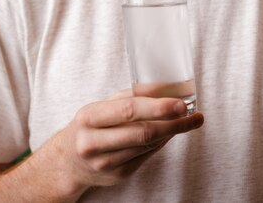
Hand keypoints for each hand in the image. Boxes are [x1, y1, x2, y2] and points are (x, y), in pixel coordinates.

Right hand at [59, 91, 202, 192]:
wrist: (68, 162)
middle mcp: (93, 142)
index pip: (129, 111)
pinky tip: (170, 133)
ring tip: (187, 121)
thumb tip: (164, 86)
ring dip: (172, 132)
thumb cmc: (90, 125)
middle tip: (194, 115)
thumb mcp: (102, 105)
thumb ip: (131, 95)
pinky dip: (161, 143)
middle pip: (143, 132)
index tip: (180, 104)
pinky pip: (147, 156)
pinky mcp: (117, 176)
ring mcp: (105, 163)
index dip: (158, 107)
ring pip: (148, 145)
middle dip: (173, 123)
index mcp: (89, 117)